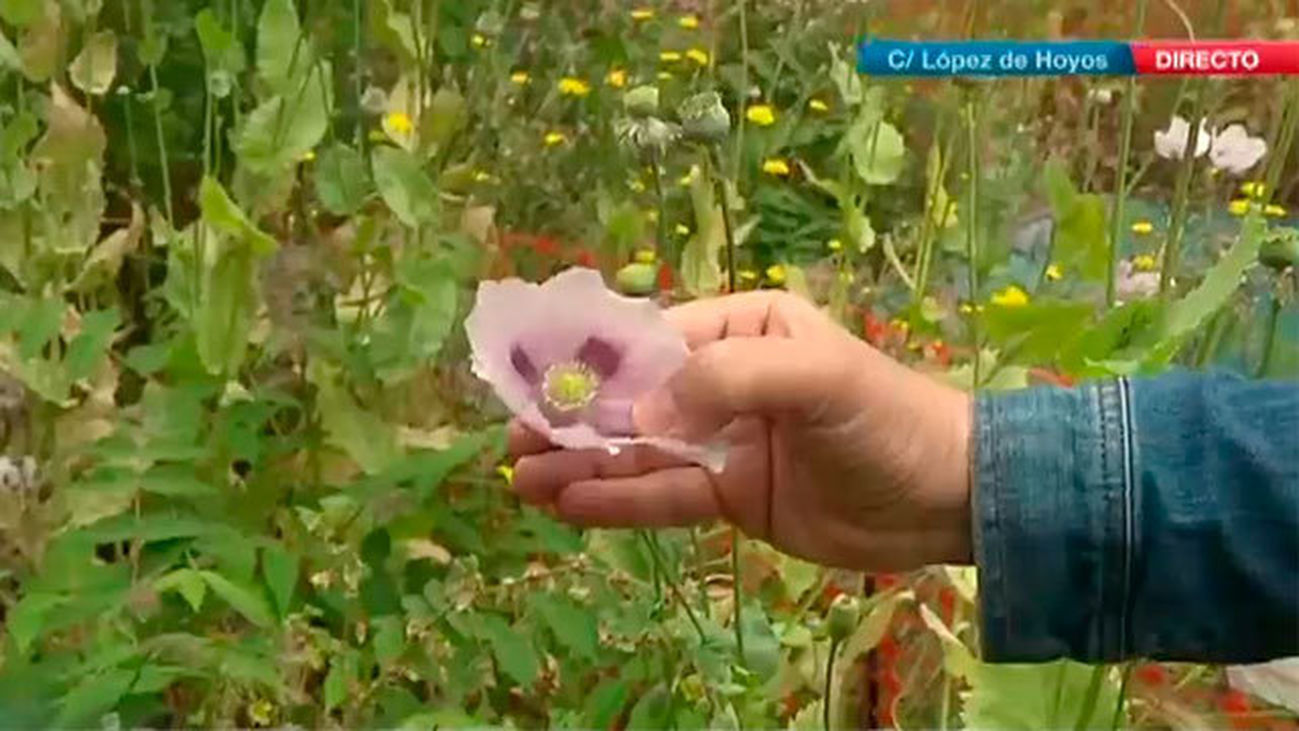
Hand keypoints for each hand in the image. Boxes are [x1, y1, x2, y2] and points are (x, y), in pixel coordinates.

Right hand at [509, 291, 972, 571]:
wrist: (949, 497)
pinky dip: (616, 501)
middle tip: (513, 434)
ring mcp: (724, 441)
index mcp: (743, 327)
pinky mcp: (730, 495)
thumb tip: (638, 408)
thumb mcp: (816, 377)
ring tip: (521, 474)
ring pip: (640, 451)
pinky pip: (664, 495)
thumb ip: (728, 379)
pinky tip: (567, 503)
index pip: (652, 339)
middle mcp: (725, 380)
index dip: (595, 362)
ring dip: (582, 462)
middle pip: (634, 396)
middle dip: (575, 415)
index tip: (538, 380)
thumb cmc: (886, 418)